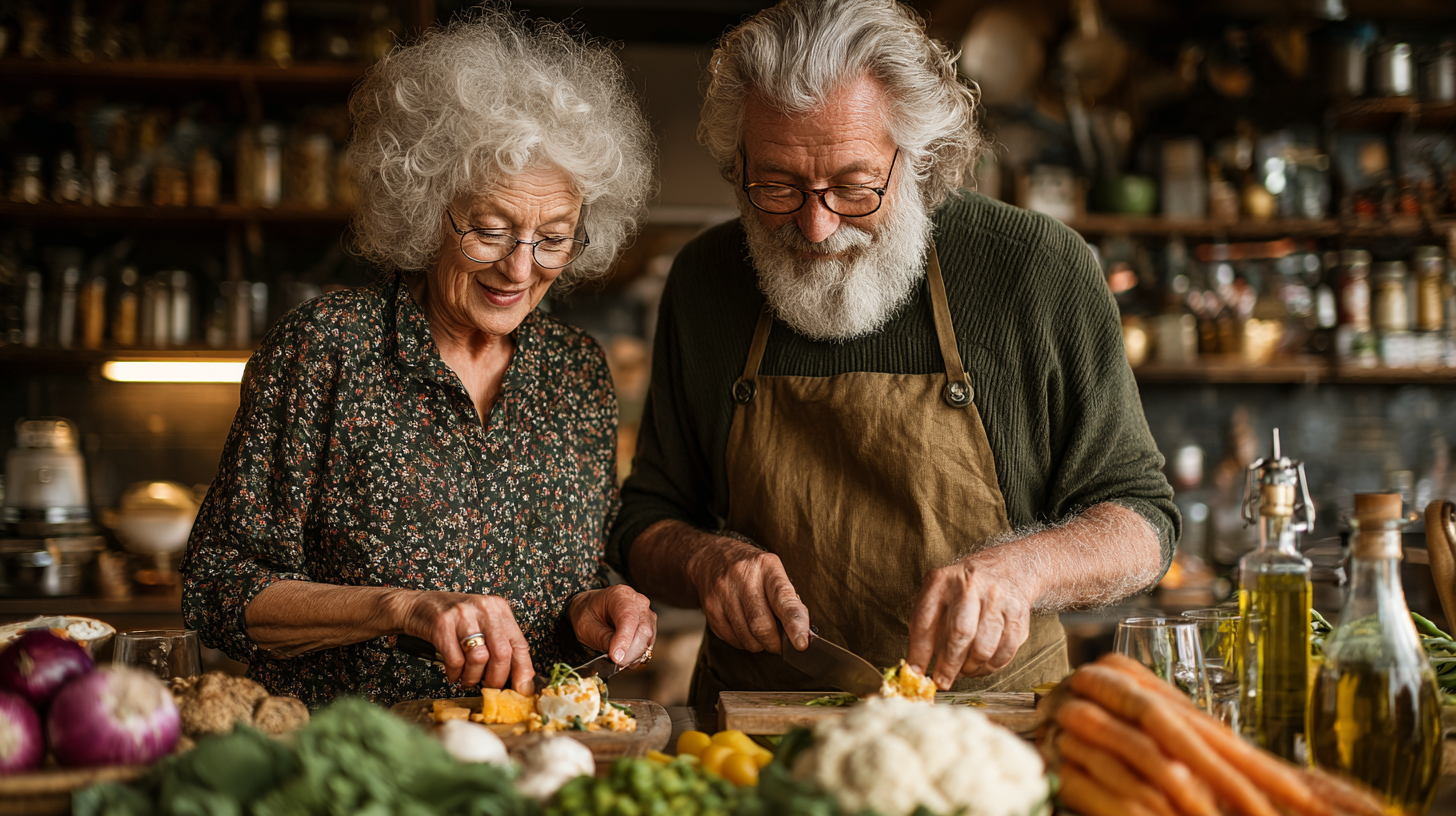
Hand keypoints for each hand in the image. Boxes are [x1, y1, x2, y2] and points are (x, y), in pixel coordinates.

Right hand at [399, 591, 534, 693]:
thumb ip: (500, 644)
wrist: (417, 606)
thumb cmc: (453, 619)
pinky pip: (455, 661)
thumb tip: (518, 679)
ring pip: (479, 659)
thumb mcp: (483, 623)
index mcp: (499, 609)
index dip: (523, 671)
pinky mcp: (442, 624)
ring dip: (473, 677)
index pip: (519, 645)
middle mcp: (485, 609)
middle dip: (496, 679)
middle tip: (488, 685)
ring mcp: (463, 615)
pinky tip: (454, 672)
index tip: (522, 689)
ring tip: (467, 678)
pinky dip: (455, 674)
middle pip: (502, 654)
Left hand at [569, 585, 656, 665]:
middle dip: (631, 651)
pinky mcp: (649, 627)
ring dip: (634, 655)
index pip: (628, 617)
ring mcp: (646, 614)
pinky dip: (637, 655)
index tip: (616, 658)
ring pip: (648, 639)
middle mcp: (638, 602)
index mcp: (620, 595)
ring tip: (617, 659)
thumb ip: (603, 639)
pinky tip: (624, 656)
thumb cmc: (587, 615)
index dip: (624, 639)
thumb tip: (618, 655)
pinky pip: (648, 644)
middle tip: (615, 663)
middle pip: (644, 630)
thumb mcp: (587, 627)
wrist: (591, 610)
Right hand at [688, 535, 808, 654]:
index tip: (802, 644)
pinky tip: (745, 629)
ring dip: (759, 644)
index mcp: (766, 566)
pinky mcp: (710, 609)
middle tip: (781, 646)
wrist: (711, 557)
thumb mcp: (774, 572)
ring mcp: (723, 593)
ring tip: (762, 634)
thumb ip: (789, 600)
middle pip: (761, 624)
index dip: (794, 624)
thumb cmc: (752, 569)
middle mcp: (742, 577)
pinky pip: (732, 639)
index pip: (783, 599)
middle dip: (775, 643)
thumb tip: (802, 633)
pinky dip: (744, 642)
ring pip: (746, 637)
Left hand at [907, 556, 1036, 688]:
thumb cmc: (960, 593)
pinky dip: (991, 667)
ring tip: (963, 672)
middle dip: (949, 665)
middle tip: (943, 682)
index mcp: (942, 581)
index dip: (920, 651)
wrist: (1003, 570)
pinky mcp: (1018, 615)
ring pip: (985, 647)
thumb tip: (916, 671)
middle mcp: (971, 586)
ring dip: (971, 668)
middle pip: (960, 633)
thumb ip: (923, 630)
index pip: (925, 620)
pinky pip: (1005, 651)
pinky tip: (980, 667)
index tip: (917, 674)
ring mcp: (998, 599)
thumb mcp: (936, 598)